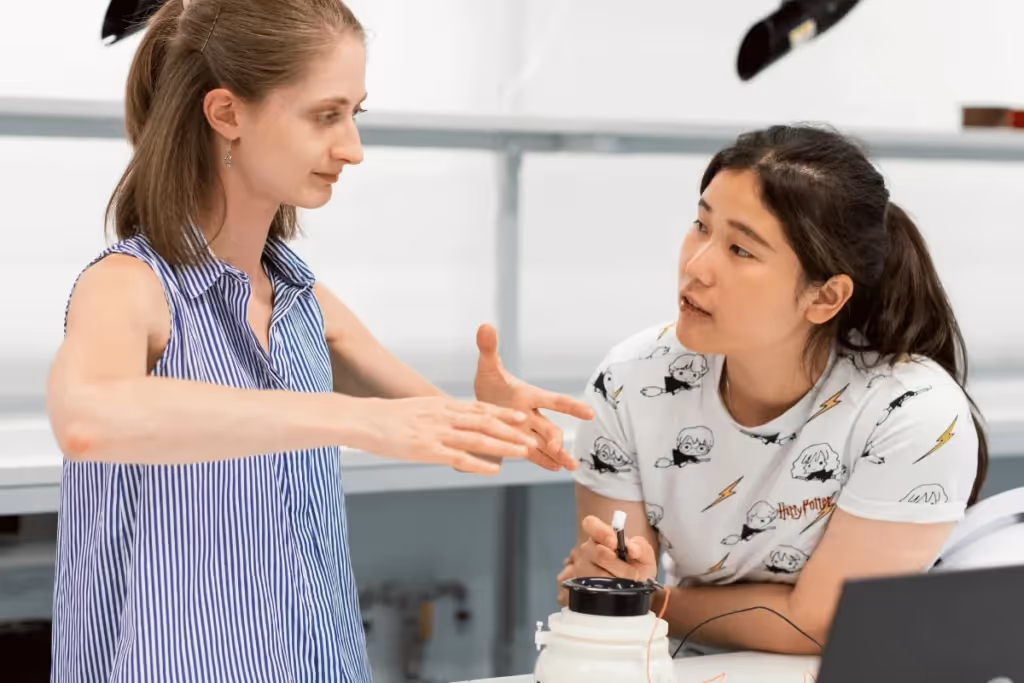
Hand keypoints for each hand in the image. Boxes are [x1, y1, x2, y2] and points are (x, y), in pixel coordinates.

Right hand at [356, 396, 537, 474]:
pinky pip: (458, 458)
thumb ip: (436, 415)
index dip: (502, 413)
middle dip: (511, 431)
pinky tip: (494, 470)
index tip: (521, 417)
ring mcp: (437, 433)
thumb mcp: (417, 409)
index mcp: (441, 406)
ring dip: (503, 446)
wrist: (364, 419)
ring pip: (478, 439)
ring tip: (523, 452)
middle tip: (533, 438)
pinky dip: (478, 464)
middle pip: (485, 423)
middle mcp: (444, 416)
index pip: (478, 408)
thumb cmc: (386, 417)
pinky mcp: (427, 450)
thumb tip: (449, 420)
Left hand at [473, 323, 594, 471]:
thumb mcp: (487, 367)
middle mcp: (532, 414)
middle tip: (559, 449)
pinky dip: (544, 461)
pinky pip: (534, 454)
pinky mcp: (518, 443)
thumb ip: (488, 349)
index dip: (570, 406)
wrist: (479, 402)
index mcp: (528, 396)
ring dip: (558, 455)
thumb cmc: (489, 382)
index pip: (552, 401)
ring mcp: (526, 430)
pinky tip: (557, 470)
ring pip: (545, 444)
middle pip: (548, 427)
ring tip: (570, 468)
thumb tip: (485, 325)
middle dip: (556, 439)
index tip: (588, 413)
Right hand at [556, 515, 657, 605]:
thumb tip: (632, 549)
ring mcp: (582, 565)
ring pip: (595, 572)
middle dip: (618, 564)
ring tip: (626, 581)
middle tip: (633, 573)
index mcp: (602, 534)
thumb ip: (641, 547)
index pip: (590, 524)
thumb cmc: (638, 566)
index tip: (614, 543)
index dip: (600, 532)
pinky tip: (616, 588)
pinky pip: (592, 585)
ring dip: (615, 578)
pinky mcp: (581, 582)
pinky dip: (608, 588)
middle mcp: (588, 547)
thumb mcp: (646, 555)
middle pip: (598, 552)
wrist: (635, 587)